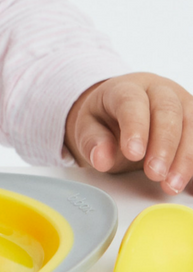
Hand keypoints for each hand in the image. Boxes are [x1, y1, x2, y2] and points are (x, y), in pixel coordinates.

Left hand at [65, 73, 192, 193]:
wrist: (125, 109)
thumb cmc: (108, 117)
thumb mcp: (88, 127)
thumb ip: (92, 141)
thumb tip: (100, 159)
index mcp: (126, 88)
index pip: (132, 101)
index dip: (135, 127)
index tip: (132, 153)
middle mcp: (158, 90)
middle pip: (168, 111)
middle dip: (164, 145)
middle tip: (154, 173)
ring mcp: (182, 103)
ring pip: (192, 123)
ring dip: (186, 158)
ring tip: (171, 184)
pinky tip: (189, 183)